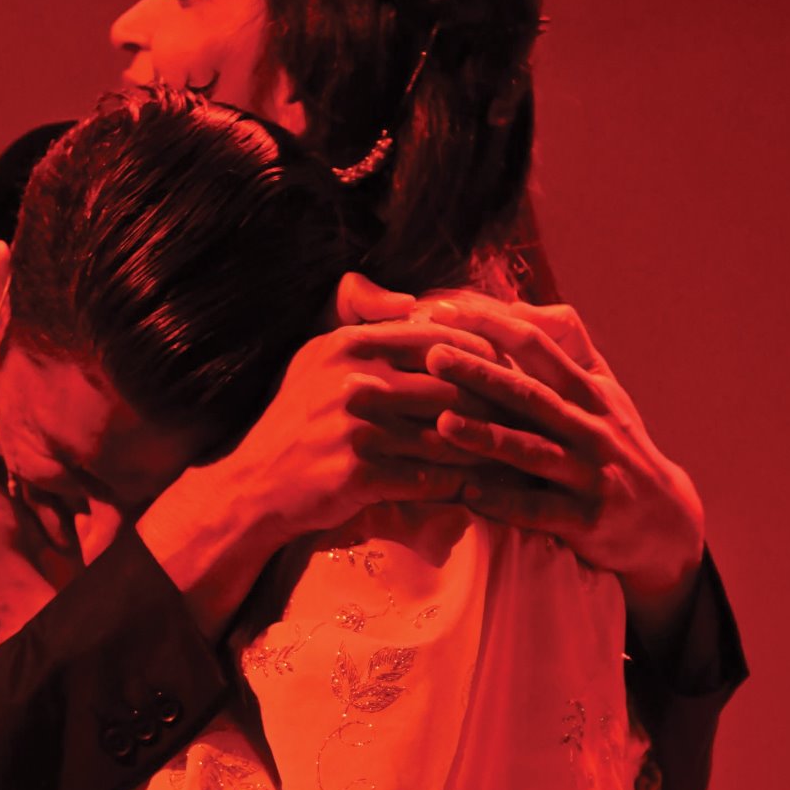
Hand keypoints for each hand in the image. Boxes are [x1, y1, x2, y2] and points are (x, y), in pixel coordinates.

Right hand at [138, 284, 498, 635]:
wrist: (254, 483)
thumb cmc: (297, 417)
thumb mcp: (317, 353)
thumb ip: (360, 316)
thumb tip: (410, 299)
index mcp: (351, 344)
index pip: (443, 340)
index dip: (487, 357)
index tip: (512, 374)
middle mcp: (354, 380)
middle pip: (454, 389)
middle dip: (498, 406)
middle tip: (535, 420)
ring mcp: (355, 429)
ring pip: (449, 436)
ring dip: (488, 450)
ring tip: (523, 456)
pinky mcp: (358, 475)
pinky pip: (431, 479)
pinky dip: (462, 486)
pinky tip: (485, 490)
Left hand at [423, 297, 704, 611]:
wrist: (663, 518)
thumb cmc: (615, 441)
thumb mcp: (602, 388)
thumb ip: (566, 344)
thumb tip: (515, 305)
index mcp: (586, 391)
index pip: (537, 345)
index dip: (491, 325)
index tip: (441, 311)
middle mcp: (589, 426)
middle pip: (530, 394)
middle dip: (481, 373)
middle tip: (433, 354)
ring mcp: (590, 473)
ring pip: (534, 451)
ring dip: (489, 437)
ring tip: (444, 423)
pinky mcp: (587, 520)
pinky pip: (542, 510)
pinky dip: (507, 502)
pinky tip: (469, 492)